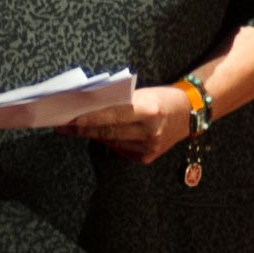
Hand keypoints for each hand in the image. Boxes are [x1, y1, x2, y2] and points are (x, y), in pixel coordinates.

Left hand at [64, 83, 197, 163]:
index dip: (89, 119)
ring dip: (94, 136)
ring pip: (112, 142)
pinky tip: (102, 136)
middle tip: (63, 127)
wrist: (190, 113)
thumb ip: (120, 103)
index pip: (112, 115)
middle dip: (83, 130)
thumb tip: (90, 110)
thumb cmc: (163, 98)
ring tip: (76, 130)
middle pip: (108, 132)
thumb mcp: (144, 94)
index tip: (69, 120)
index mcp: (149, 110)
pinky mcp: (147, 157)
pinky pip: (120, 150)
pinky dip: (110, 142)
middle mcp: (149, 131)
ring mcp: (149, 147)